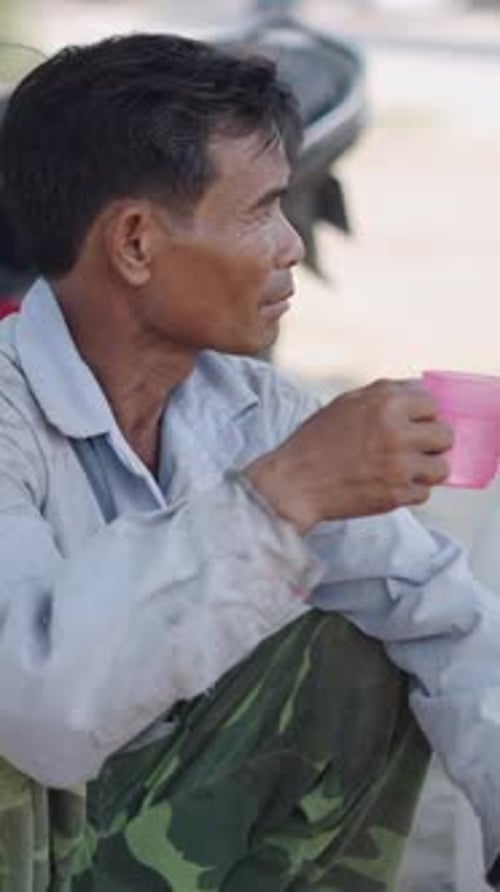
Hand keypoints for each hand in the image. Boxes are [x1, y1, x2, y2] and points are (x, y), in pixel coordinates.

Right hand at [246, 379, 452, 532]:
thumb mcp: (346, 403)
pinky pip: (424, 493)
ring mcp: (399, 467)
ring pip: (441, 468)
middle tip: (414, 448)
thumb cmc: (316, 442)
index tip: (413, 424)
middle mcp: (396, 433)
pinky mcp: (396, 495)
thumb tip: (418, 390)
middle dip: (431, 442)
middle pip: (445, 435)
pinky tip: (390, 485)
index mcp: (385, 404)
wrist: (294, 483)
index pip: (432, 403)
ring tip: (405, 469)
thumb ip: (385, 393)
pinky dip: (411, 491)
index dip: (422, 414)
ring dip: (426, 469)